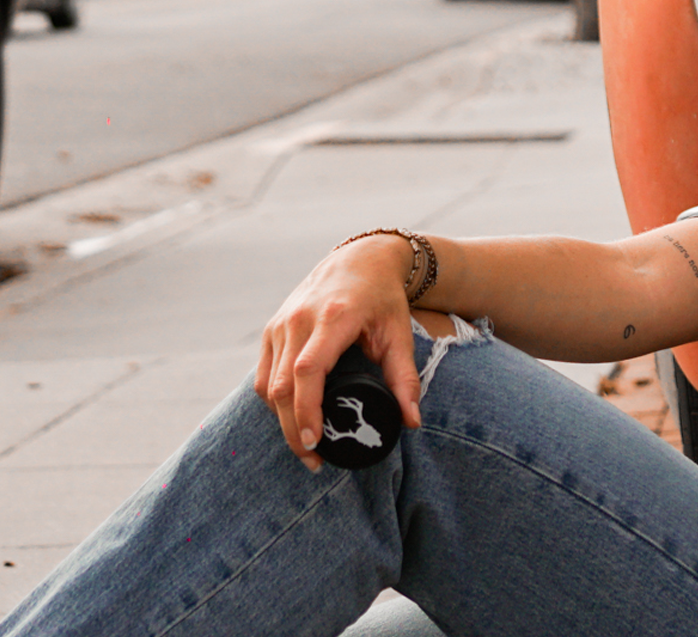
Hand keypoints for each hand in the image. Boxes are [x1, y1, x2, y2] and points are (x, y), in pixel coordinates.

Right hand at [255, 235, 424, 470]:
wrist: (360, 260)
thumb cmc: (383, 298)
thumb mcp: (400, 334)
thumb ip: (405, 378)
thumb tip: (412, 422)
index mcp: (333, 319)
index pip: (307, 371)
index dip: (306, 410)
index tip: (314, 442)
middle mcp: (299, 320)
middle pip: (281, 386)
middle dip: (293, 429)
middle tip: (314, 460)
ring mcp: (280, 324)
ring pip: (266, 384)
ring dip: (281, 420)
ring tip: (306, 445)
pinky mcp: (272, 329)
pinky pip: (262, 374)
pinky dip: (274, 401)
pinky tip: (292, 418)